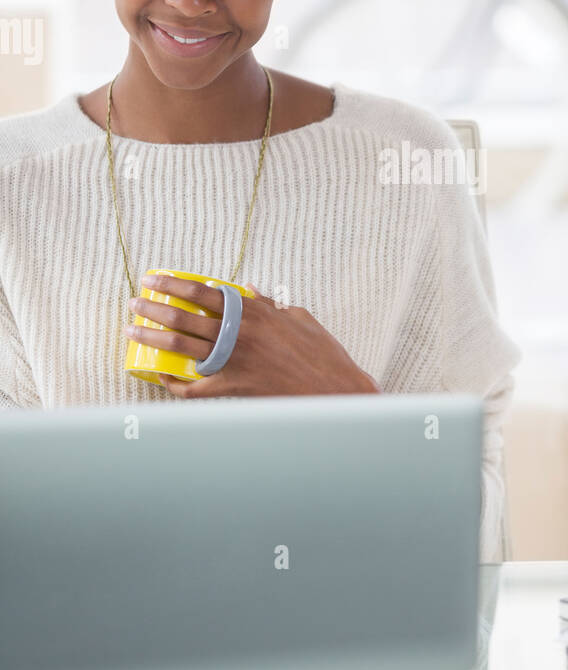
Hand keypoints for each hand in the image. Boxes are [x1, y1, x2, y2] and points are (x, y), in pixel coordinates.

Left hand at [125, 274, 380, 398]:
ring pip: (180, 348)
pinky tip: (161, 376)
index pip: (203, 292)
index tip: (154, 279)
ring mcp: (232, 363)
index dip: (173, 284)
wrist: (331, 389)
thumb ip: (271, 304)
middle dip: (153, 308)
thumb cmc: (320, 353)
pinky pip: (194, 388)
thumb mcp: (299, 317)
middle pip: (183, 318)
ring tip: (133, 331)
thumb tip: (250, 291)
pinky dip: (175, 383)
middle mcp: (238, 334)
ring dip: (152, 338)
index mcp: (253, 312)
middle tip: (135, 303)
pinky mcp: (232, 389)